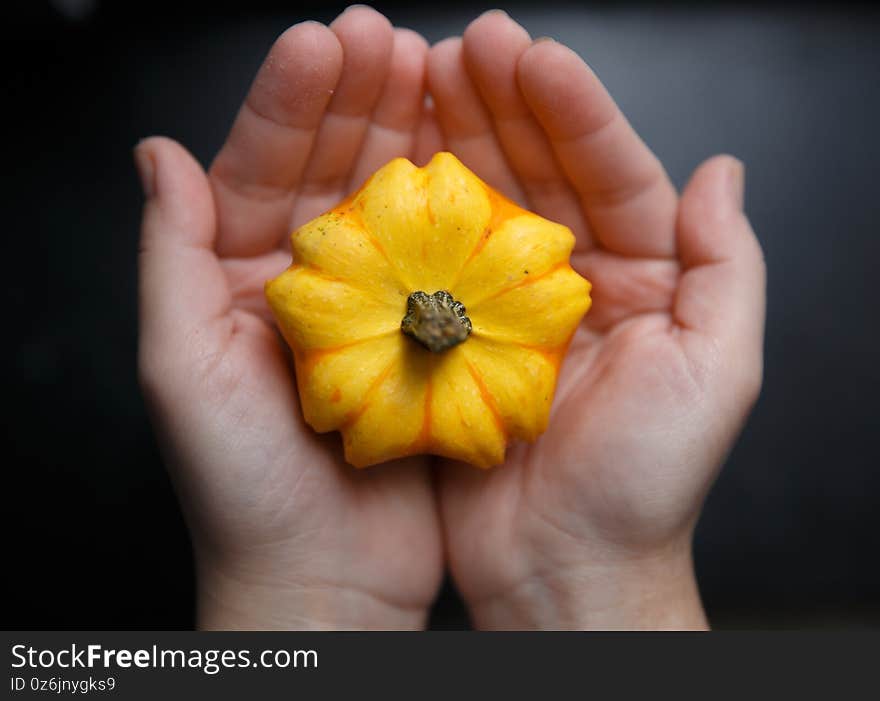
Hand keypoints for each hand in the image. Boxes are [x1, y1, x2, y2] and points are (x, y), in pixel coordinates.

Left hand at [136, 7, 442, 628]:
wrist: (323, 576)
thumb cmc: (243, 489)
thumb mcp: (179, 368)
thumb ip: (168, 258)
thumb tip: (157, 155)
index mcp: (239, 281)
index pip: (259, 168)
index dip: (290, 102)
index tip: (325, 42)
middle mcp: (307, 287)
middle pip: (331, 171)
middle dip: (359, 100)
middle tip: (390, 40)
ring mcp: (372, 310)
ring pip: (391, 206)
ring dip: (411, 137)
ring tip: (435, 73)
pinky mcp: (425, 342)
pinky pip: (440, 263)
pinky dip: (457, 212)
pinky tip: (473, 160)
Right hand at [429, 11, 765, 628]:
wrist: (563, 566)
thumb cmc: (646, 482)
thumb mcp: (716, 371)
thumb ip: (724, 267)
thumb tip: (723, 171)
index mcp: (641, 280)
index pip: (611, 172)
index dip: (573, 110)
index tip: (531, 54)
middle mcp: (572, 283)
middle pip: (539, 174)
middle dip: (503, 105)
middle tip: (464, 44)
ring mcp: (506, 309)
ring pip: (482, 206)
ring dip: (456, 140)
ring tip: (423, 77)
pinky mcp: (453, 340)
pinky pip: (436, 264)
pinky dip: (416, 213)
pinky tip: (396, 162)